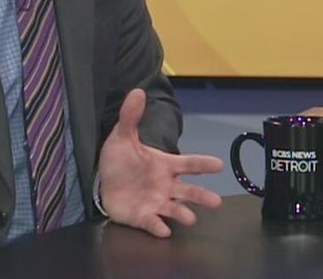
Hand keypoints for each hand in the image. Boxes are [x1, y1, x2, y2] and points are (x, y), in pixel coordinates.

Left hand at [96, 88, 223, 236]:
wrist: (103, 182)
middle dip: (202, 196)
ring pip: (174, 209)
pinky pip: (152, 222)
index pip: (188, 163)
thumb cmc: (120, 160)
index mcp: (166, 165)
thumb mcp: (123, 136)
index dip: (203, 164)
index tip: (219, 165)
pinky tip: (164, 231)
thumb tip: (137, 91)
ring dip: (183, 214)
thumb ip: (131, 116)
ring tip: (191, 219)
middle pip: (188, 191)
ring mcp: (155, 202)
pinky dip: (158, 227)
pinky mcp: (142, 216)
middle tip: (217, 201)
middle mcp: (165, 185)